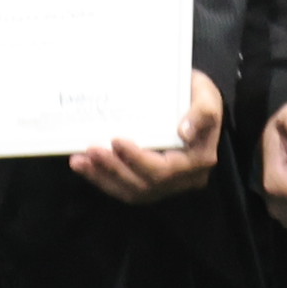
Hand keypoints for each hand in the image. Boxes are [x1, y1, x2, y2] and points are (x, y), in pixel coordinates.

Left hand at [76, 73, 222, 204]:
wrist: (195, 102)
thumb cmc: (198, 96)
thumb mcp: (206, 96)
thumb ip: (202, 113)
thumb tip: (185, 132)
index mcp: (198, 160)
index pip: (164, 170)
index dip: (137, 159)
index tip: (116, 140)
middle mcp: (184, 178)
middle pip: (144, 185)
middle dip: (114, 169)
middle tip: (90, 151)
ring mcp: (168, 184)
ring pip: (132, 191)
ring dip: (103, 178)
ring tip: (80, 161)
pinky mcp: (152, 182)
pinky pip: (126, 188)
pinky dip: (104, 179)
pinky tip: (86, 166)